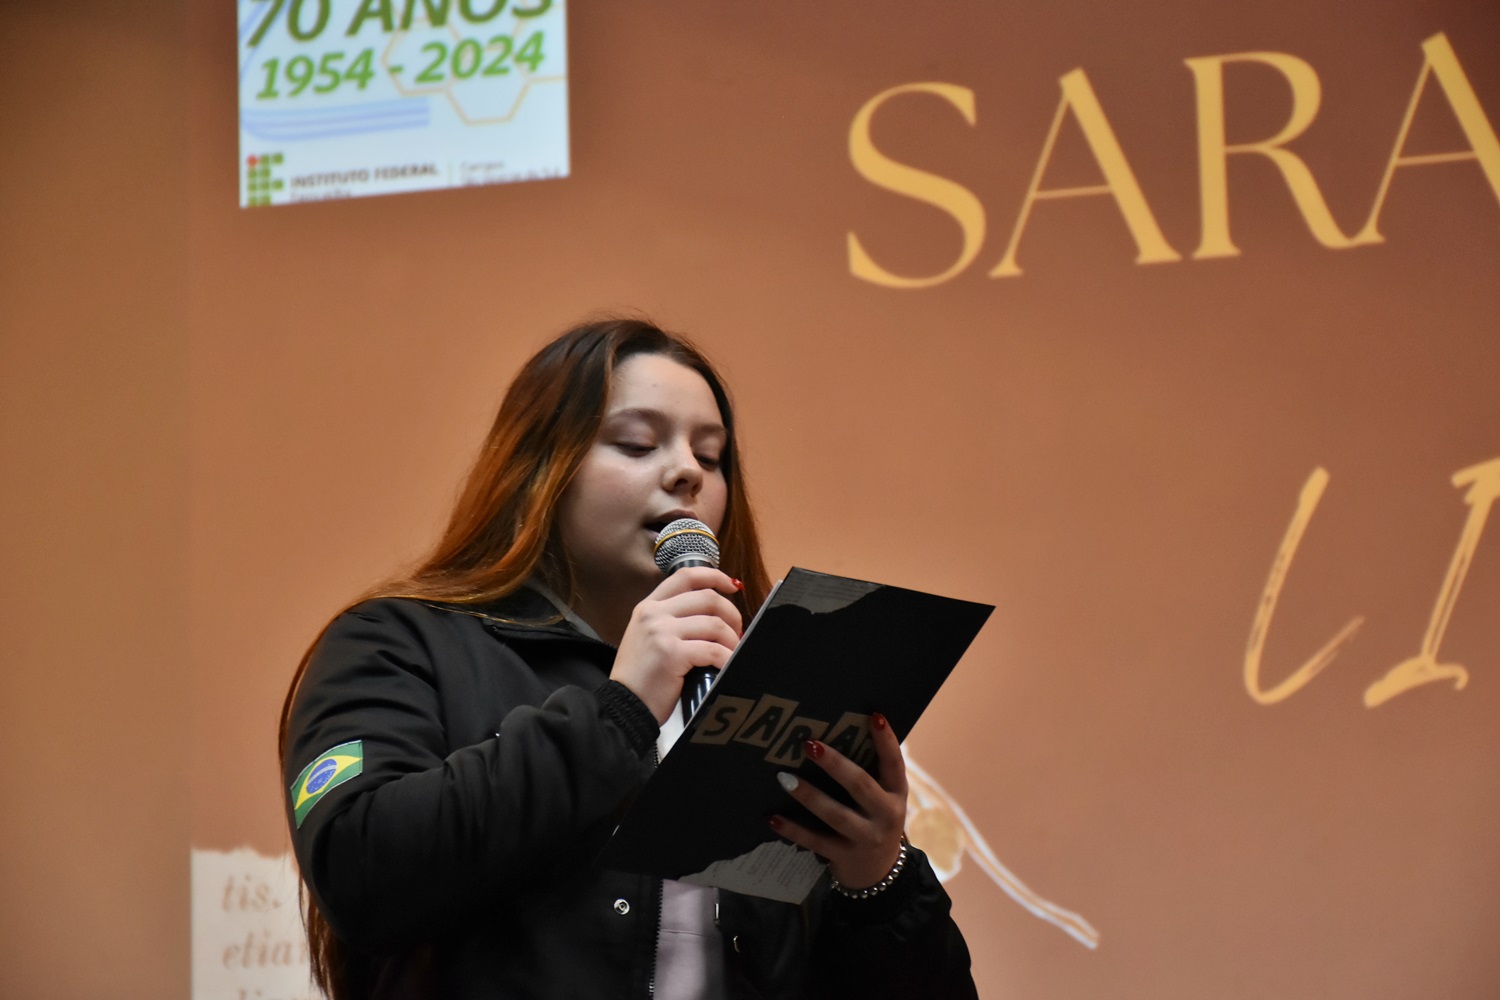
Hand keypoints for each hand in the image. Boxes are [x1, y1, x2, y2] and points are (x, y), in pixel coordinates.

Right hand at [610, 567, 742, 723]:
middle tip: (737, 633)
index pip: (686, 576)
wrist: (623, 706)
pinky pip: (713, 650)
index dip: (714, 576)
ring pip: (714, 624)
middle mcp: (654, 614)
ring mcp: (661, 632)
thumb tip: (715, 617)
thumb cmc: (641, 679)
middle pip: (707, 598)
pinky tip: (726, 666)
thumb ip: (673, 621)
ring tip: (732, 653)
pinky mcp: (671, 654)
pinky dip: (726, 658)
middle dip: (731, 614)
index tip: (732, 586)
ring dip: (731, 640)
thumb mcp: (648, 638)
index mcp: (648, 607)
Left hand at [769, 712, 907, 889]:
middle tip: (809, 744)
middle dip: (835, 765)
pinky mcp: (844, 856)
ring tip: (784, 778)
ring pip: (835, 815)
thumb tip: (835, 734)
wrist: (880, 876)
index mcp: (896, 794)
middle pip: (860, 786)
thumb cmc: (874, 821)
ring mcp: (866, 838)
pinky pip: (815, 841)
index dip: (886, 741)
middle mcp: (885, 815)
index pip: (894, 764)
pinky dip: (793, 830)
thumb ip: (868, 773)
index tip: (874, 716)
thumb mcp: (883, 799)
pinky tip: (772, 818)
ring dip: (809, 796)